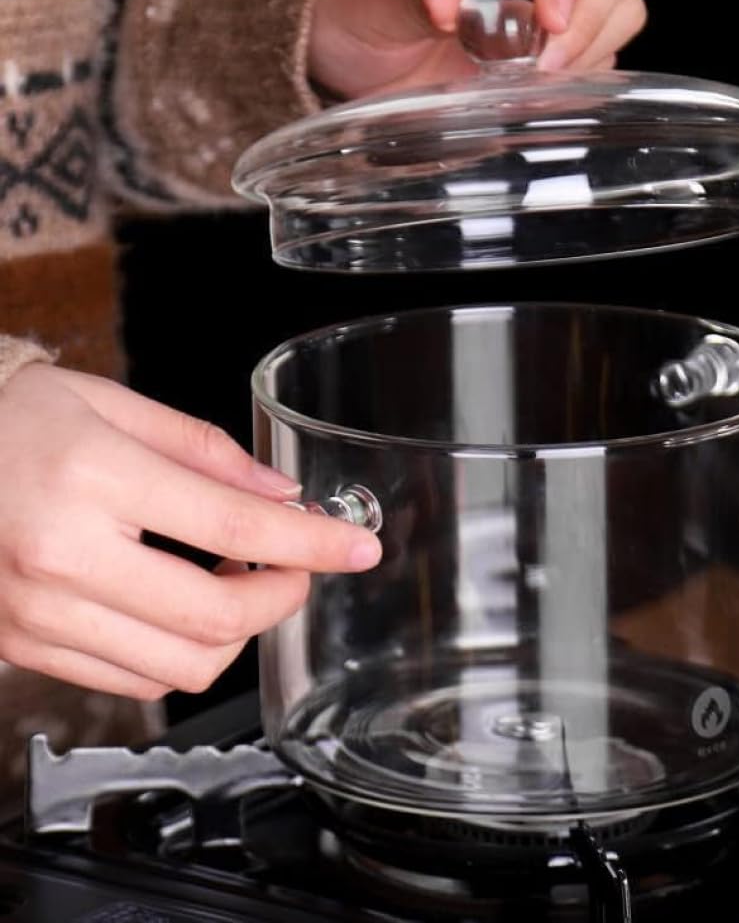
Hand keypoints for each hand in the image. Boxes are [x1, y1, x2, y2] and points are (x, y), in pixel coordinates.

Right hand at [0, 364, 380, 698]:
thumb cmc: (16, 419)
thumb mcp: (116, 405)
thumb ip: (206, 452)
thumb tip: (280, 494)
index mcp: (93, 478)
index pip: (235, 525)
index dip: (313, 542)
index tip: (358, 547)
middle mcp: (63, 556)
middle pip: (215, 615)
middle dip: (282, 597)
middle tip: (299, 567)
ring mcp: (39, 612)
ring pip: (179, 664)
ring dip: (238, 632)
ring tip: (243, 580)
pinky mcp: (25, 645)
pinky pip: (131, 680)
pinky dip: (183, 654)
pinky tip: (191, 608)